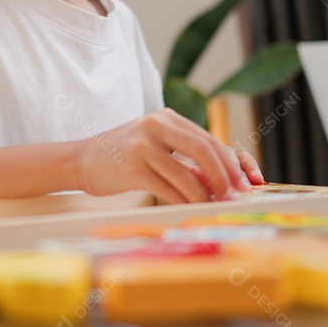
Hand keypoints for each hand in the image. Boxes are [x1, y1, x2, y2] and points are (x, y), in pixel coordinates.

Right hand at [74, 108, 258, 203]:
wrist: (80, 160)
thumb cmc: (122, 158)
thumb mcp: (155, 148)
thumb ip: (185, 158)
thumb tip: (225, 180)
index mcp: (166, 117)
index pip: (209, 139)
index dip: (232, 162)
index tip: (247, 182)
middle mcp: (156, 125)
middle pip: (204, 150)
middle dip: (225, 177)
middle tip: (234, 196)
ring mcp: (143, 144)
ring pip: (187, 174)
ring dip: (205, 194)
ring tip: (214, 206)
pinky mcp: (132, 166)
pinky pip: (168, 188)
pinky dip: (183, 201)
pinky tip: (190, 209)